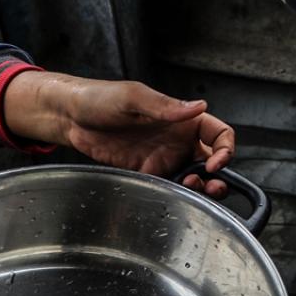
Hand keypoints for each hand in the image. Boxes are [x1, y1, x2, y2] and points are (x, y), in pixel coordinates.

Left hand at [4, 72, 236, 197]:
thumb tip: (199, 107)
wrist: (69, 117)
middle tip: (211, 187)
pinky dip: (176, 195)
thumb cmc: (100, 98)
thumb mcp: (133, 98)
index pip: (219, 133)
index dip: (225, 148)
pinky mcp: (145, 173)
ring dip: (200, 189)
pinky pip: (168, 187)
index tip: (216, 163)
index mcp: (183, 118)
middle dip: (218, 176)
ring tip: (193, 192)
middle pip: (211, 160)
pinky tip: (173, 197)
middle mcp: (178, 139)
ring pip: (193, 178)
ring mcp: (162, 158)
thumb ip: (166, 106)